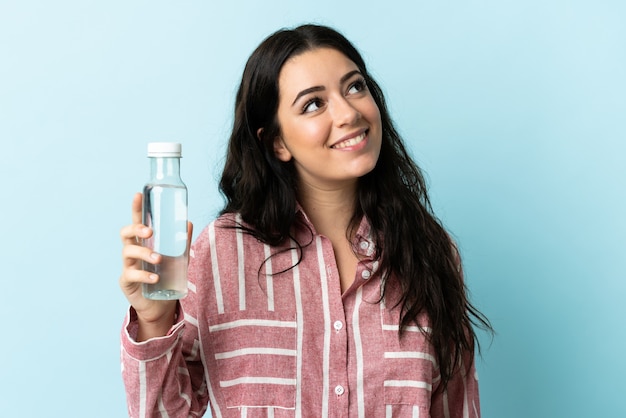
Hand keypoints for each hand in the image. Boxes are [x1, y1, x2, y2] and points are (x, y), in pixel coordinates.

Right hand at [119, 192, 192, 339]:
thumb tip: (188, 222)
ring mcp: (128, 266)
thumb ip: (182, 242)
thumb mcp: (179, 258)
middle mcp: (133, 251)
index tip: (138, 195)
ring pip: (128, 253)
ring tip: (158, 259)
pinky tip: (155, 278)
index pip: (137, 221)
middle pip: (126, 234)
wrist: (161, 304)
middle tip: (150, 232)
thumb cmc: (167, 276)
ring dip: (144, 253)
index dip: (136, 208)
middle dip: (136, 229)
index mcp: (144, 242)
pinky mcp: (127, 282)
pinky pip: (131, 275)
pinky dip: (144, 275)